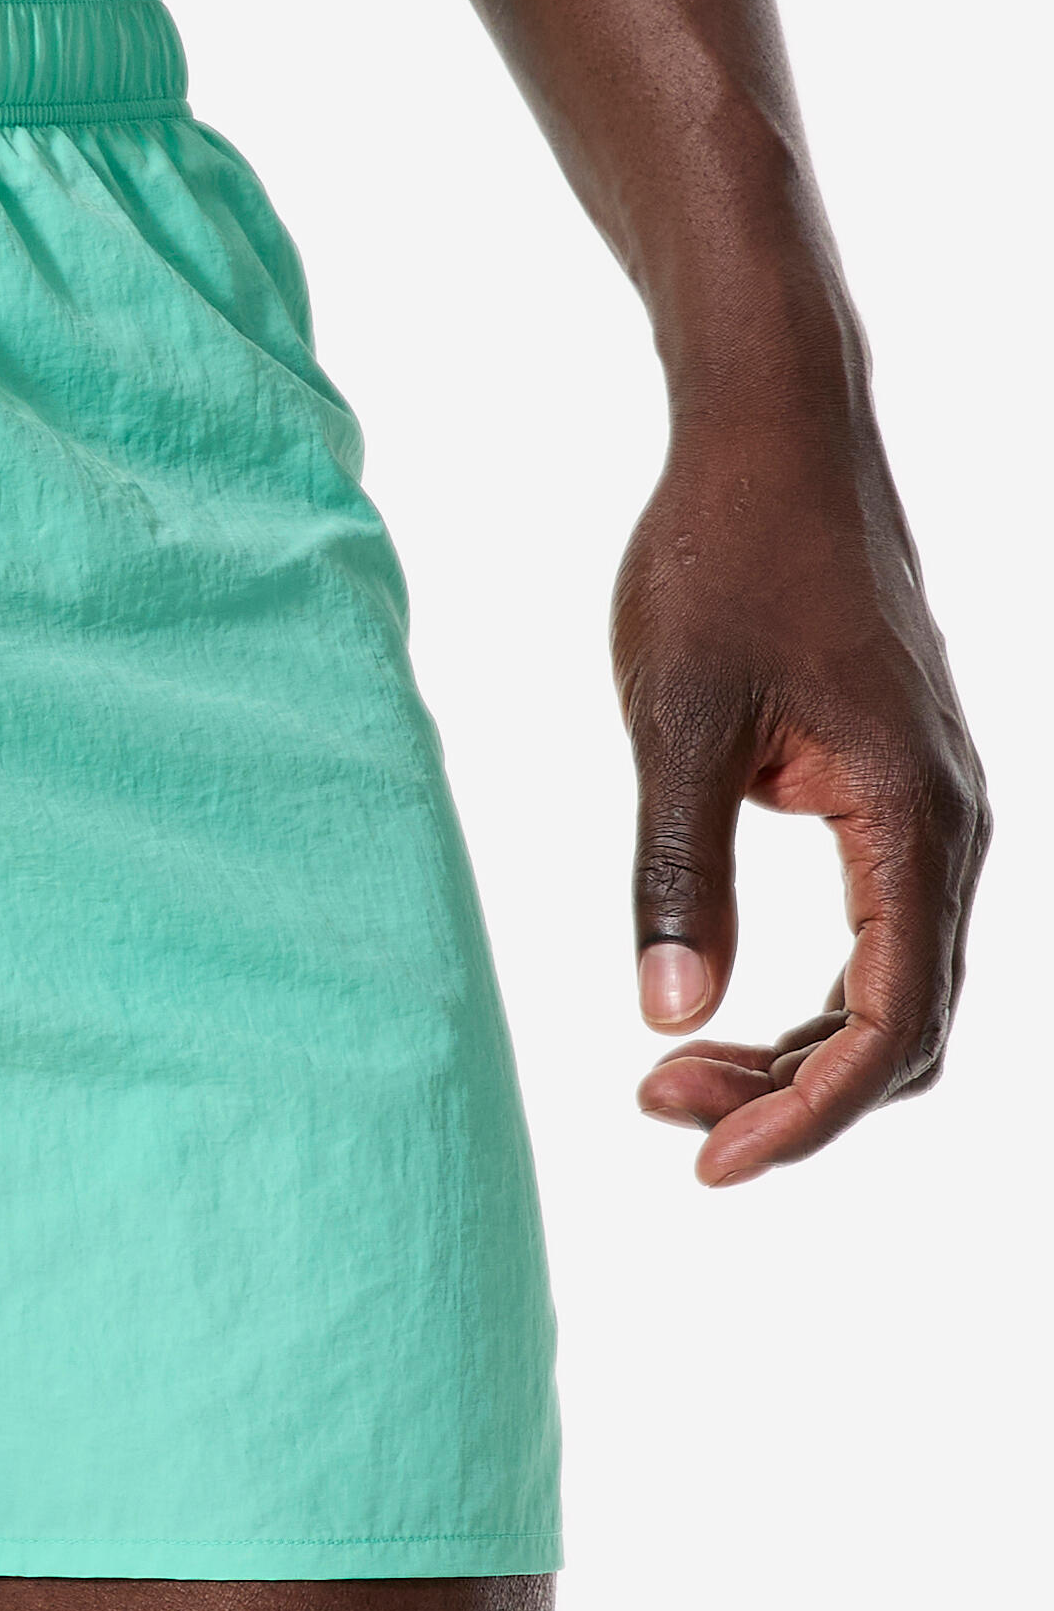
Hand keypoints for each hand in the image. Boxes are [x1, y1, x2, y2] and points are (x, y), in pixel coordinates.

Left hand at [611, 416, 987, 1184]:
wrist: (771, 444)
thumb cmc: (720, 562)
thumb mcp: (674, 721)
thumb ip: (674, 869)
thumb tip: (665, 1014)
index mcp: (914, 817)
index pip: (889, 1018)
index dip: (808, 1112)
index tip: (712, 1166)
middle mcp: (948, 826)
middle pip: (903, 1024)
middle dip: (792, 1094)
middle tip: (661, 1118)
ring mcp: (929, 808)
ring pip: (892, 984)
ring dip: (794, 1050)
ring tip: (670, 1078)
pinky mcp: (891, 789)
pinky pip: (876, 930)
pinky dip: (807, 992)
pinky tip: (719, 1005)